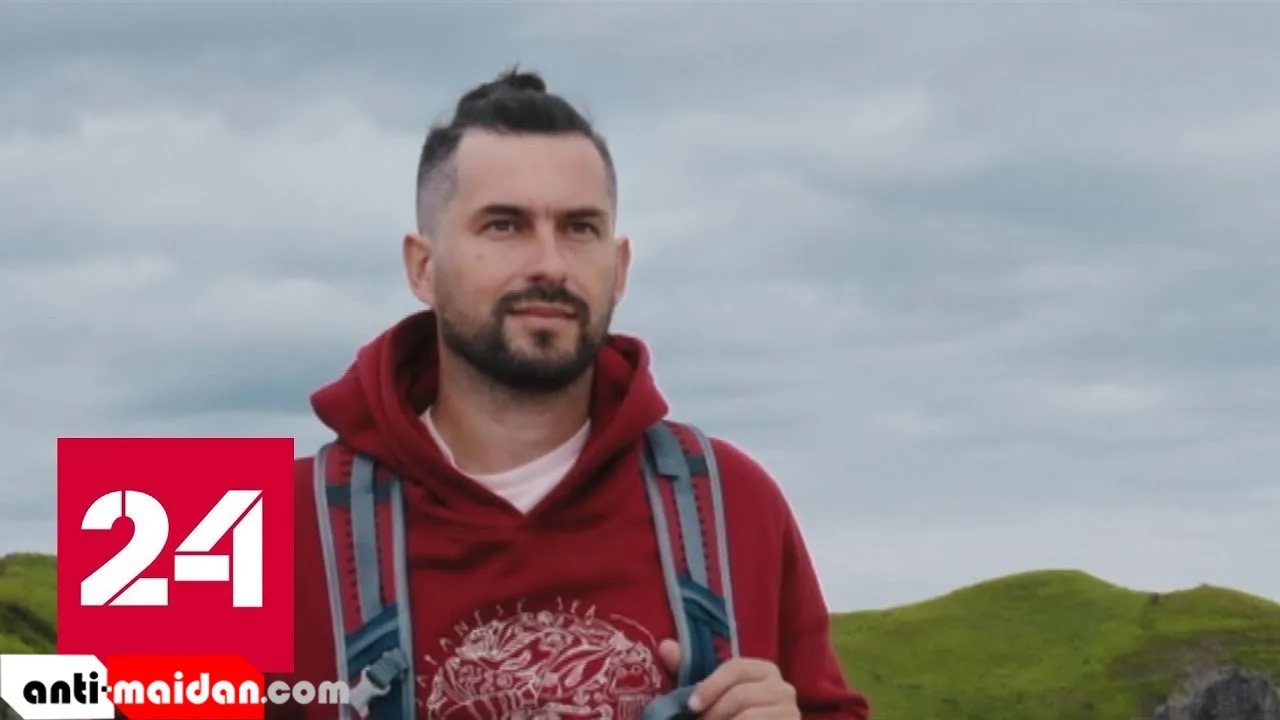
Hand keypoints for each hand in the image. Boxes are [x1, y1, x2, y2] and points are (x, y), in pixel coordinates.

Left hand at [658, 639, 798, 718]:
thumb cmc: (729, 715)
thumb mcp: (710, 693)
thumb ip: (688, 671)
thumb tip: (665, 646)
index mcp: (763, 670)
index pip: (736, 668)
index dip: (710, 686)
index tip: (691, 706)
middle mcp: (783, 687)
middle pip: (741, 695)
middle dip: (715, 712)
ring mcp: (791, 712)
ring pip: (748, 716)